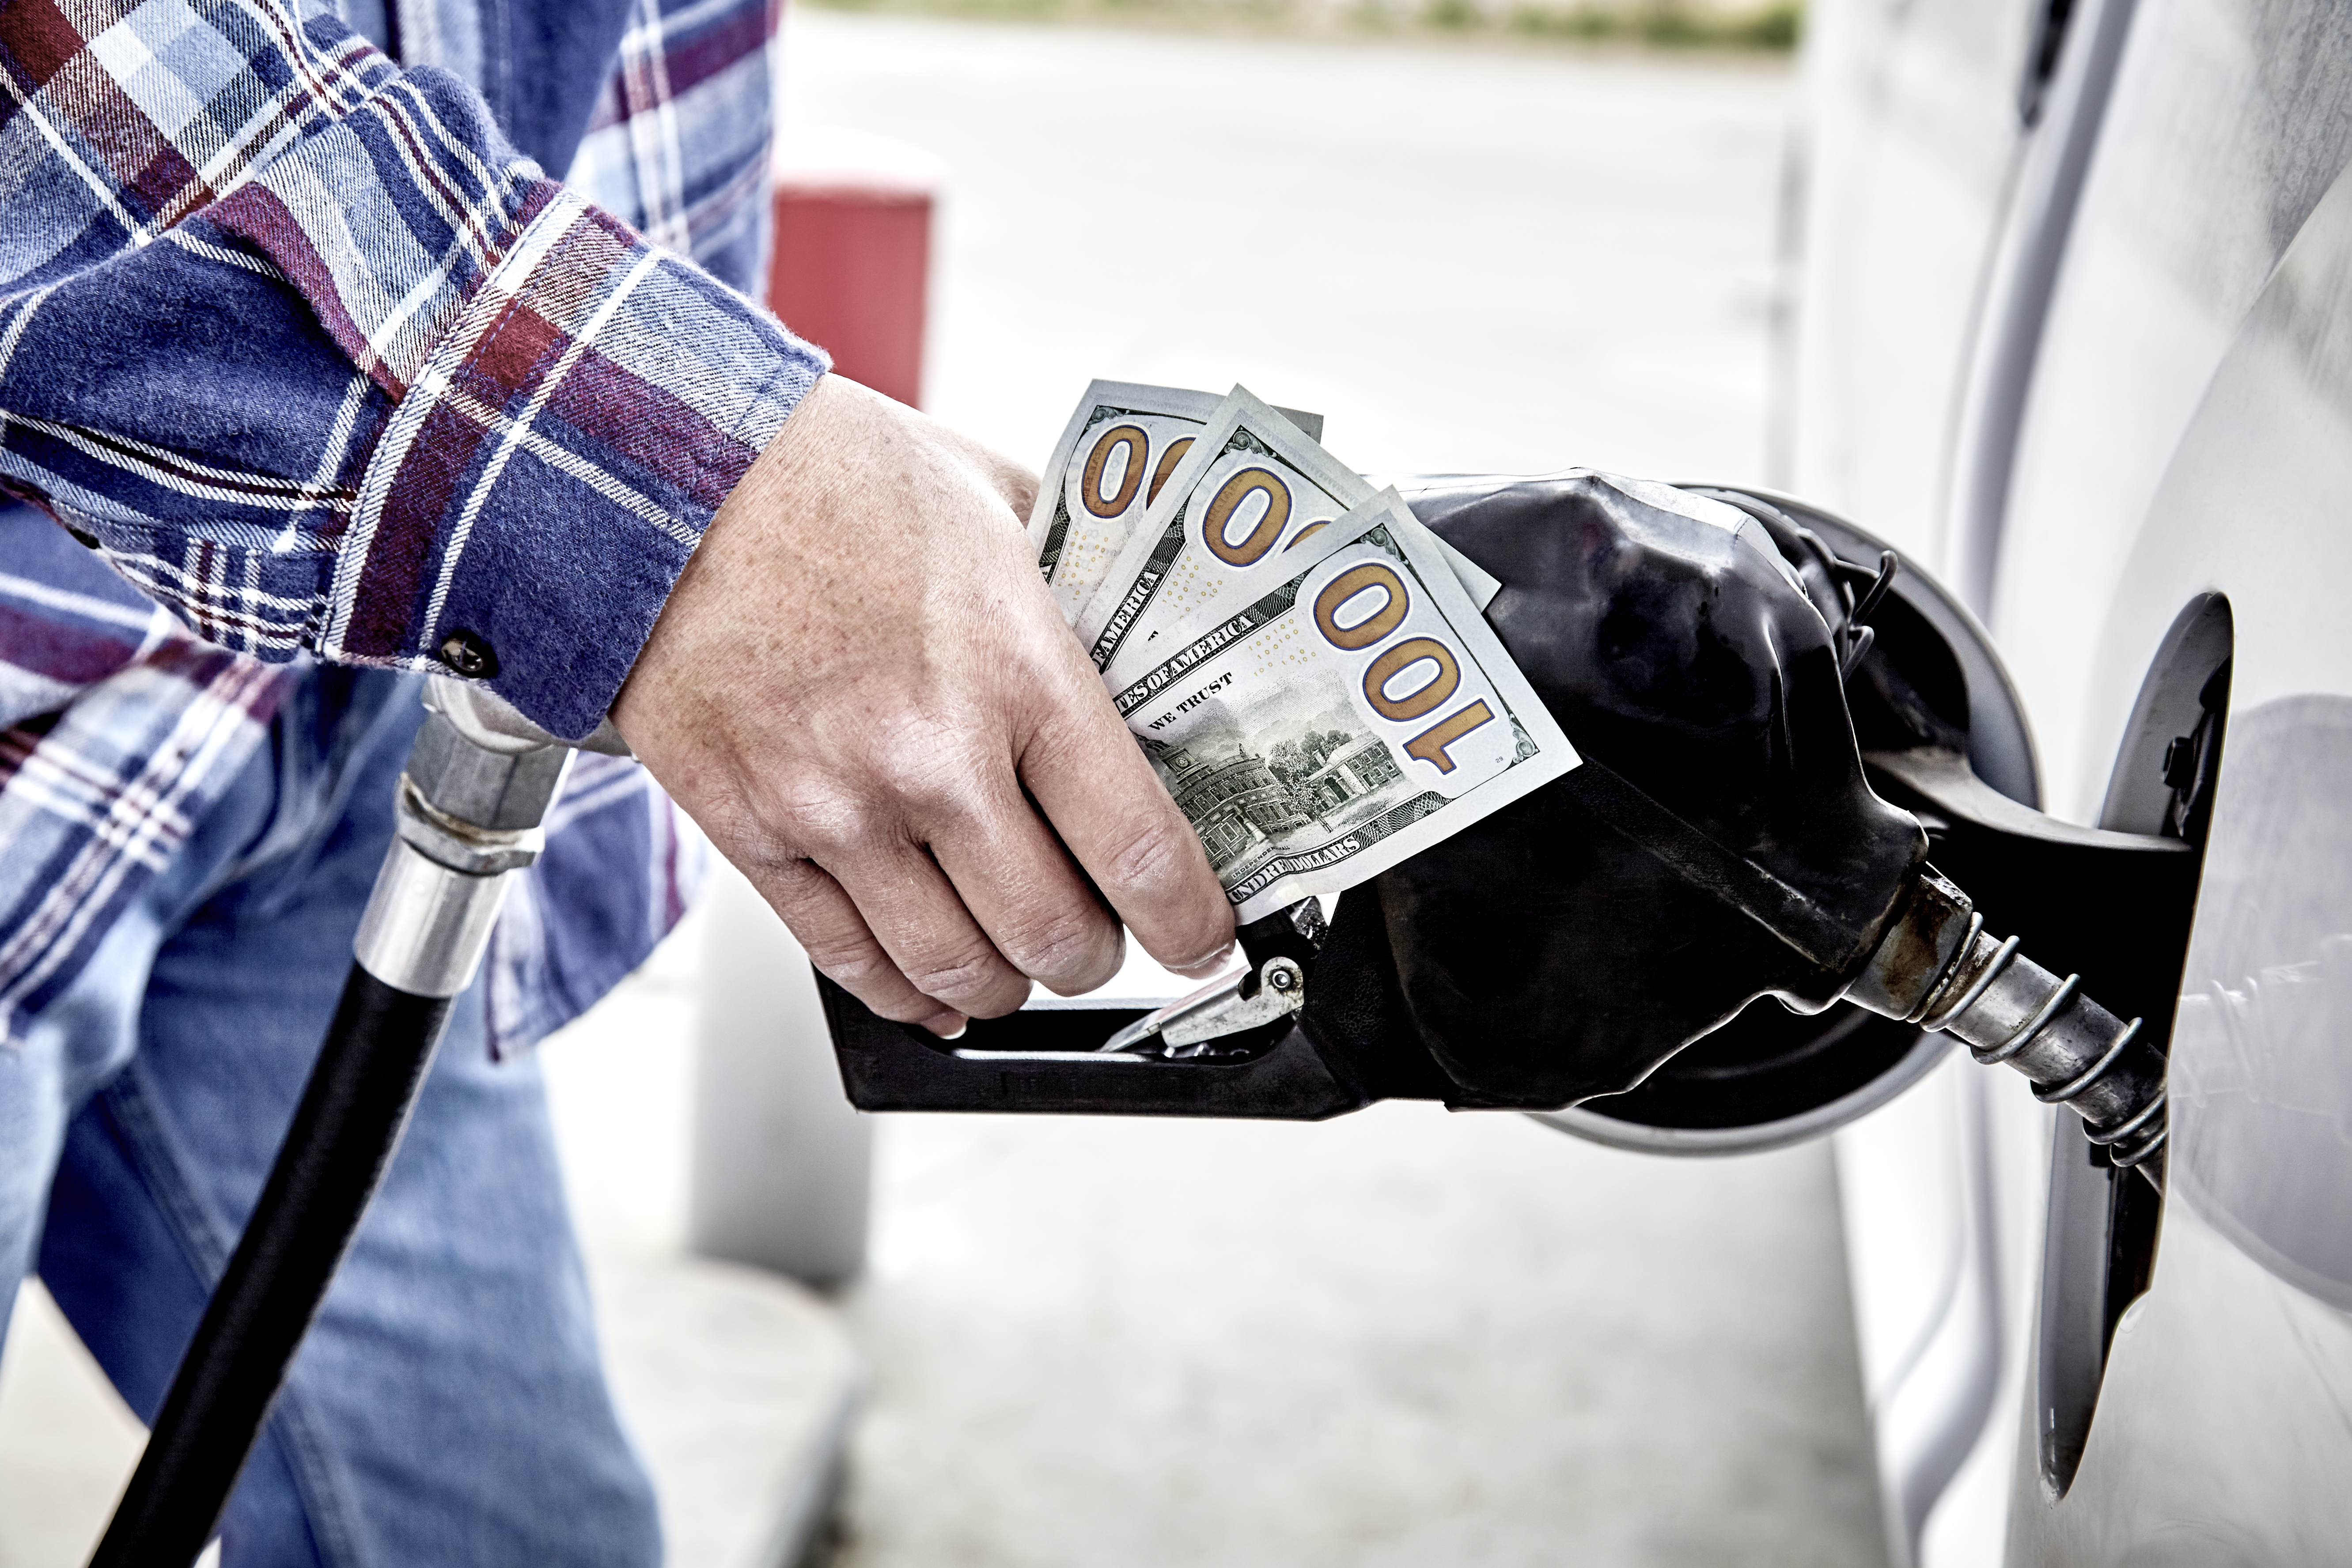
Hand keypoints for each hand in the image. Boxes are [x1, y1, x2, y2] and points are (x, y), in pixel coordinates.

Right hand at [612, 376, 1235, 1034]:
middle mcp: (929, 755)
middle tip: (1105, 931)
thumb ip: (1086, 589)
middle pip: (1052, 936)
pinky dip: (909, 994)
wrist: (666, 474)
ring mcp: (834, 805)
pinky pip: (848, 961)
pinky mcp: (752, 831)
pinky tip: (937, 986)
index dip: (1190, 921)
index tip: (1204, 935)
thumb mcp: (1002, 503)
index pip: (1139, 850)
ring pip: (955, 971)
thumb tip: (1159, 664)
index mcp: (1018, 669)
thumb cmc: (835, 478)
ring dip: (1008, 983)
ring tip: (1021, 955)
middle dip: (1097, 955)